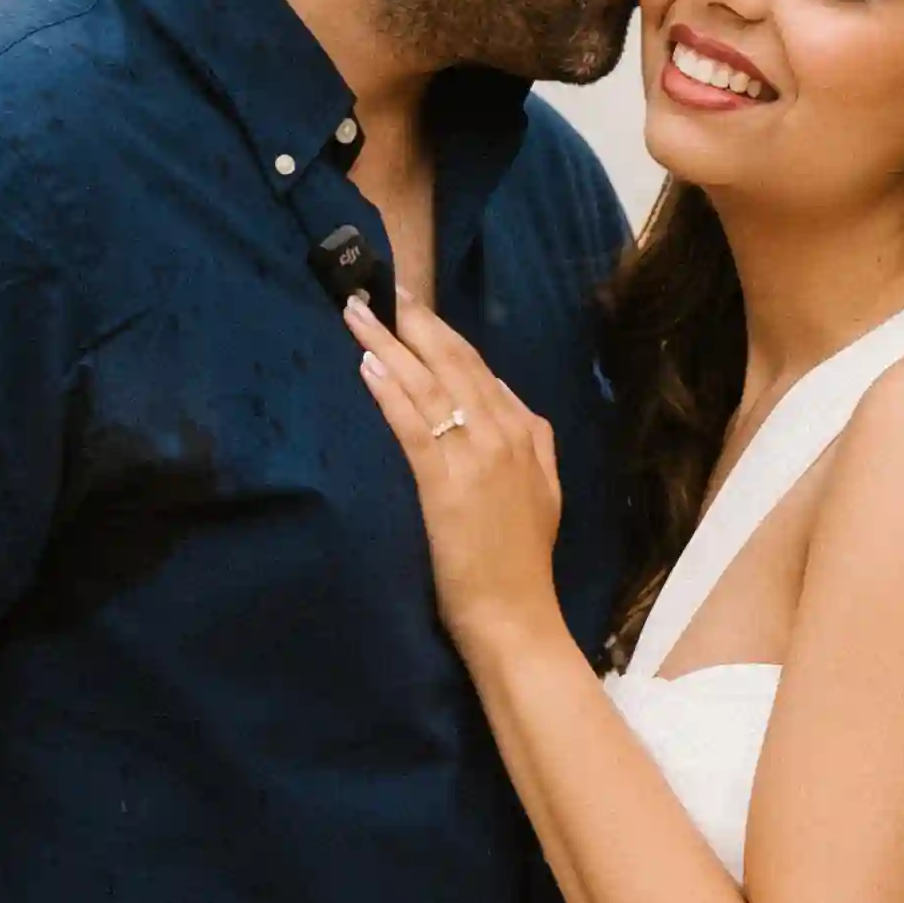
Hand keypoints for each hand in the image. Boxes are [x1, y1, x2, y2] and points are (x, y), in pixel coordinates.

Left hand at [348, 294, 565, 651]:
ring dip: (390, 343)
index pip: (479, 369)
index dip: (443, 335)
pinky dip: (390, 390)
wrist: (516, 615)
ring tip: (358, 312)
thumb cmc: (520, 564)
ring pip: (429, 384)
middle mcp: (503, 434)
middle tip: (380, 287)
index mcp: (527, 434)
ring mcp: (476, 455)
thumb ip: (534, 444)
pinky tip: (367, 364)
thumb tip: (509, 402)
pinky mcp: (445, 482)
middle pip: (453, 362)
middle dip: (415, 321)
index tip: (413, 308)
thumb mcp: (545, 493)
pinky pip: (412, 424)